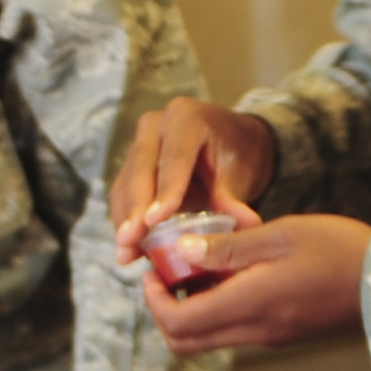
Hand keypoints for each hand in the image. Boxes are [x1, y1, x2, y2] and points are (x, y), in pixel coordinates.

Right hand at [109, 98, 275, 251]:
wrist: (230, 143)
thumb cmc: (236, 154)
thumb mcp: (239, 174)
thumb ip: (234, 199)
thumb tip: (247, 225)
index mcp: (187, 117)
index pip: (175, 158)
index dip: (164, 191)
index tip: (153, 221)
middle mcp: (156, 125)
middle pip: (141, 169)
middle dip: (135, 209)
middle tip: (130, 241)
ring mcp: (139, 143)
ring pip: (125, 183)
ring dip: (124, 220)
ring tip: (126, 253)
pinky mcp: (130, 164)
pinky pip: (122, 193)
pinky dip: (125, 221)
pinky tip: (128, 248)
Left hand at [139, 213, 370, 352]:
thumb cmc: (340, 252)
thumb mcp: (280, 235)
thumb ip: (229, 248)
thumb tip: (183, 252)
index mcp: (249, 305)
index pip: (179, 324)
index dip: (154, 302)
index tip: (153, 271)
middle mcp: (254, 331)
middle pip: (186, 342)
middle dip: (165, 310)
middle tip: (168, 273)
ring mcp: (268, 337)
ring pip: (209, 338)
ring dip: (193, 307)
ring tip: (202, 265)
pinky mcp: (281, 334)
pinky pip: (235, 329)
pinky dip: (219, 307)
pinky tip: (234, 272)